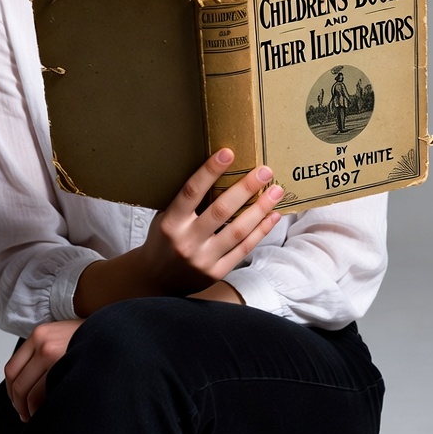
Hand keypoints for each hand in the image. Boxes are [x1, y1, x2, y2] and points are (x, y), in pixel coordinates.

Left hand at [4, 319, 82, 421]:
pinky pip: (44, 394)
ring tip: (39, 417)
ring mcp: (52, 353)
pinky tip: (51, 411)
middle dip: (20, 406)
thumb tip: (24, 391)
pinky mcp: (64, 365)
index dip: (12, 392)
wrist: (116, 335)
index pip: (11, 369)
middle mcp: (42, 342)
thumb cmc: (91, 342)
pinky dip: (42, 408)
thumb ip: (43, 355)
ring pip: (29, 393)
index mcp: (39, 334)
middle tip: (27, 416)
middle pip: (18, 384)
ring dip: (30, 410)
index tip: (19, 404)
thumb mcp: (63, 337)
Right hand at [140, 148, 282, 294]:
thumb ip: (186, 201)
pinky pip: (244, 249)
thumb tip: (215, 171)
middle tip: (264, 171)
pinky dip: (260, 231)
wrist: (157, 280)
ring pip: (237, 230)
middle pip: (221, 210)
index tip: (228, 153)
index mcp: (170, 223)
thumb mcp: (165, 217)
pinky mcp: (217, 272)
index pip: (191, 192)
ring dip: (260, 209)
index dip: (210, 171)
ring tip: (275, 191)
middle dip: (245, 188)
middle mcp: (186, 241)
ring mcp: (203, 259)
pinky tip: (272, 216)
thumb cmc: (164, 240)